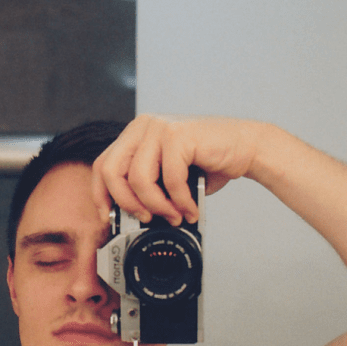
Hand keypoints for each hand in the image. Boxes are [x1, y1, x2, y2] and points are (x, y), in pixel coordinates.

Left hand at [90, 114, 261, 226]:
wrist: (245, 147)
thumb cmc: (208, 163)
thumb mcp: (168, 177)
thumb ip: (148, 189)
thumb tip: (134, 218)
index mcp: (135, 134)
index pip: (103, 165)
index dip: (101, 194)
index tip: (109, 217)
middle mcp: (143, 127)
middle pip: (112, 172)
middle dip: (127, 203)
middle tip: (146, 219)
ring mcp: (160, 128)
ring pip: (138, 179)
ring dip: (157, 206)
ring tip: (174, 216)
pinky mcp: (179, 135)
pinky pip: (169, 180)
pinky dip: (180, 202)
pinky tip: (190, 209)